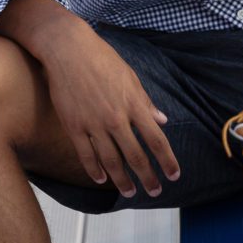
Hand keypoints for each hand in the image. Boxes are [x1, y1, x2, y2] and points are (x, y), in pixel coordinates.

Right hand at [38, 18, 180, 197]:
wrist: (69, 50)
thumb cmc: (102, 59)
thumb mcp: (130, 77)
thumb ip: (146, 101)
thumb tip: (162, 120)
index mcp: (134, 104)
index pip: (156, 140)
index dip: (167, 160)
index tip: (173, 175)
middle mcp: (116, 118)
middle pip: (136, 157)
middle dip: (148, 177)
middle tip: (155, 191)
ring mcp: (93, 124)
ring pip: (111, 162)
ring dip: (122, 181)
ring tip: (129, 192)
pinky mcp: (73, 126)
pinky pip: (85, 155)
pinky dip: (94, 170)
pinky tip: (101, 179)